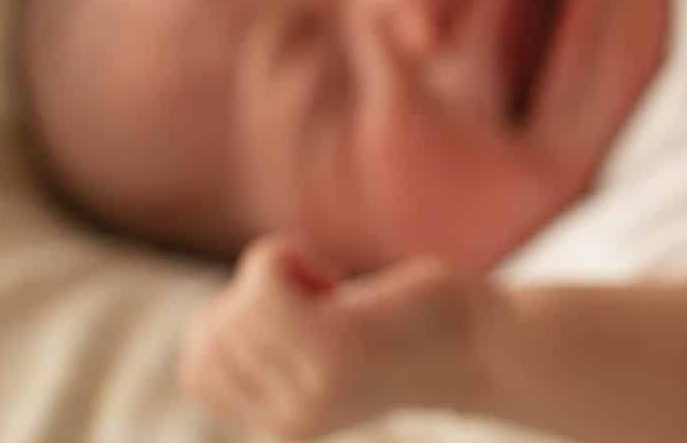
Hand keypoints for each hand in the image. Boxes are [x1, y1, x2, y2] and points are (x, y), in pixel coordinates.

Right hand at [180, 237, 491, 438]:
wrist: (489, 343)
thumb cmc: (411, 329)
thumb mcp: (328, 347)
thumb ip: (274, 346)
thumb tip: (209, 329)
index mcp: (283, 427)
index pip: (198, 369)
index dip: (224, 321)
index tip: (288, 307)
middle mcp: (290, 420)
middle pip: (210, 335)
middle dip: (247, 294)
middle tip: (314, 288)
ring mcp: (310, 389)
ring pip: (235, 310)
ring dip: (268, 273)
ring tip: (325, 280)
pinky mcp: (336, 350)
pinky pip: (264, 288)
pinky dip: (279, 259)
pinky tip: (329, 271)